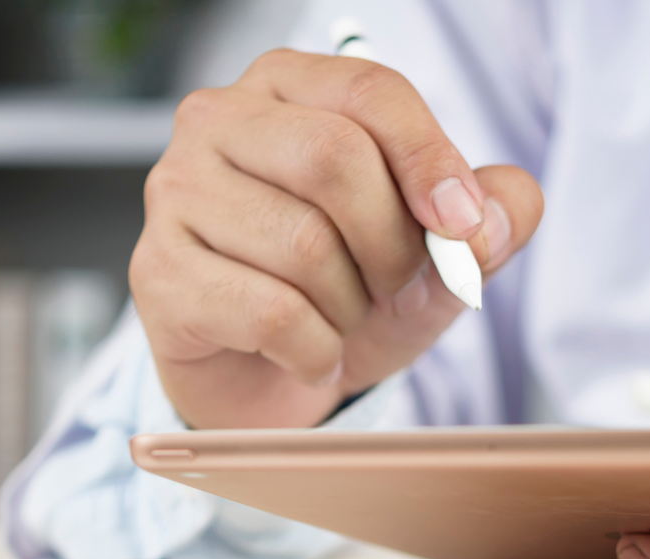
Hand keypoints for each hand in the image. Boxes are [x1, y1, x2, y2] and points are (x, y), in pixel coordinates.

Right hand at [131, 49, 543, 429]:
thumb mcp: (435, 257)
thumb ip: (488, 222)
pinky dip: (315, 350)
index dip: (430, 158)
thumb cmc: (344, 293)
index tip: (464, 225)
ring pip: (302, 243)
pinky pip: (269, 312)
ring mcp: (176, 192)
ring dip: (350, 305)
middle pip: (334, 158)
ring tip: (341, 318)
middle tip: (395, 286)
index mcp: (289, 87)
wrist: (270, 380)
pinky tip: (310, 353)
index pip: (369, 91)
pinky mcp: (157, 271)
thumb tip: (492, 218)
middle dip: (391, 242)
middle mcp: (218, 121)